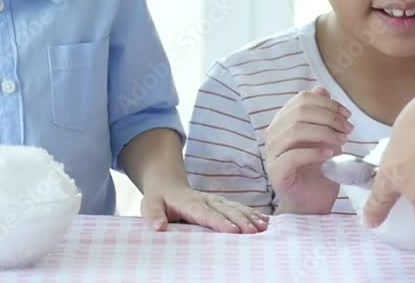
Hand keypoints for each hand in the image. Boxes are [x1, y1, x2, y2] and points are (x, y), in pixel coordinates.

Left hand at [140, 183, 268, 233]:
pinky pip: (239, 207)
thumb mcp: (149, 205)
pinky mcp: (222, 202)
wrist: (167, 182)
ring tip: (264, 227)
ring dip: (250, 217)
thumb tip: (159, 227)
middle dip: (241, 220)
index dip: (219, 222)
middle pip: (226, 210)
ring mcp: (216, 200)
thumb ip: (153, 216)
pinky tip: (265, 221)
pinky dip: (253, 214)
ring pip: (235, 208)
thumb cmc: (159, 198)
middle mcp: (206, 200)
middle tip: (254, 232)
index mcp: (189, 203)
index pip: (205, 213)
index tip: (233, 231)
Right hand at [264, 86, 353, 213]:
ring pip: (294, 130)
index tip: (347, 115)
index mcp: (284, 122)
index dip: (327, 103)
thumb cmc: (319, 170)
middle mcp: (274, 134)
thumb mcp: (326, 137)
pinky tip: (329, 155)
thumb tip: (321, 89)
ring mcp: (272, 153)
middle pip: (299, 112)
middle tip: (348, 129)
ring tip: (342, 141)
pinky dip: (314, 152)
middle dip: (329, 117)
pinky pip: (293, 155)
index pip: (302, 100)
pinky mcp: (276, 171)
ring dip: (323, 132)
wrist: (313, 204)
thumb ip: (322, 115)